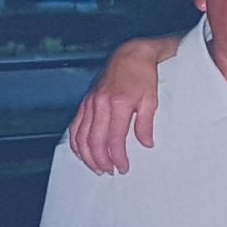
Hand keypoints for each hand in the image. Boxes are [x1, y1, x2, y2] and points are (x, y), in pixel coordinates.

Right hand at [69, 38, 168, 174]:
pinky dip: (76, 142)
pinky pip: (75, 126)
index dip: (117, 157)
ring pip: (81, 136)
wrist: (130, 54)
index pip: (114, 139)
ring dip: (87, 155)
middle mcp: (100, 104)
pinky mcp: (85, 101)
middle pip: (94, 141)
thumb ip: (145, 123)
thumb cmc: (144, 75)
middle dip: (101, 161)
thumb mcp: (151, 99)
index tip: (124, 168)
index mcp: (118, 104)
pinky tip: (82, 152)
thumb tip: (146, 144)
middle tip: (110, 172)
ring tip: (96, 168)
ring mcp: (90, 102)